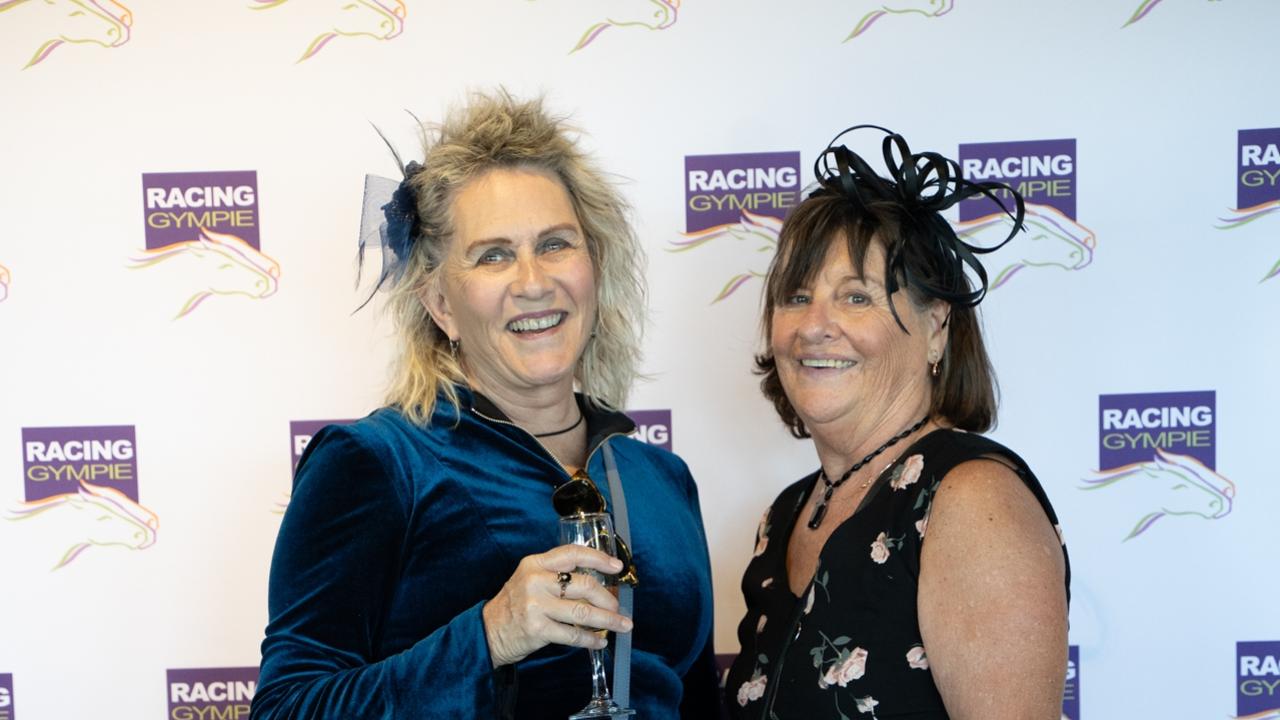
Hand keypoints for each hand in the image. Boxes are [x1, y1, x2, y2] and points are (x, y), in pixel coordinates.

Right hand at [482, 544, 633, 667]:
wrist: (488, 631)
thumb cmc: (515, 604)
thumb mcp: (530, 579)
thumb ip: (558, 576)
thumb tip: (599, 585)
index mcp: (535, 564)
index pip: (572, 553)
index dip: (598, 558)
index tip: (617, 567)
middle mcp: (536, 581)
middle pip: (584, 585)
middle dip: (607, 598)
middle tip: (617, 607)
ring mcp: (536, 606)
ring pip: (583, 612)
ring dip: (607, 620)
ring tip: (622, 625)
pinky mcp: (538, 629)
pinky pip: (573, 635)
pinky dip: (591, 639)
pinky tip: (600, 641)